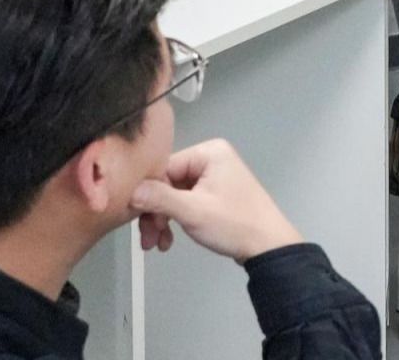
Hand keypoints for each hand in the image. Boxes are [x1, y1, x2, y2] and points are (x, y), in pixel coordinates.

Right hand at [130, 139, 303, 263]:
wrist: (268, 245)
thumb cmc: (234, 224)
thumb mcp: (192, 211)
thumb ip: (159, 199)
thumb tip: (130, 191)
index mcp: (209, 152)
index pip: (162, 168)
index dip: (147, 195)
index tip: (139, 221)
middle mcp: (211, 158)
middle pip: (166, 183)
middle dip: (154, 213)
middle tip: (149, 239)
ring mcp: (213, 176)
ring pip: (172, 196)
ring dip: (161, 221)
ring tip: (157, 244)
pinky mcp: (214, 193)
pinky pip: (184, 202)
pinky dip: (174, 220)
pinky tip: (168, 241)